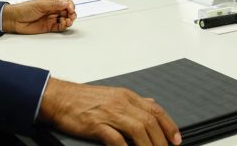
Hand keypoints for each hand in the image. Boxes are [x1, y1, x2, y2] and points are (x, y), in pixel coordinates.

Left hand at [2, 0, 75, 34]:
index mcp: (52, 2)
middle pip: (67, 12)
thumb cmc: (25, 9)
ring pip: (65, 19)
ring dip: (69, 20)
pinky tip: (63, 25)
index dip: (70, 6)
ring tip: (67, 22)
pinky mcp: (49, 27)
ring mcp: (51, 19)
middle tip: (71, 16)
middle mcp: (53, 10)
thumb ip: (54, 4)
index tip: (70, 9)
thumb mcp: (40, 4)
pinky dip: (64, 26)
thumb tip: (66, 4)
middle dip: (71, 14)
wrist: (15, 20)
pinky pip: (60, 27)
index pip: (66, 3)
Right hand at [39, 78, 180, 145]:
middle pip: (149, 122)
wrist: (59, 98)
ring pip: (138, 130)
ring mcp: (109, 113)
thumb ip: (133, 101)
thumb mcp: (113, 94)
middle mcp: (121, 102)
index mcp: (126, 96)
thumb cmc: (83, 99)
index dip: (169, 125)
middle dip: (161, 140)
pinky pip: (116, 138)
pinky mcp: (96, 124)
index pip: (155, 109)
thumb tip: (150, 104)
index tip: (176, 139)